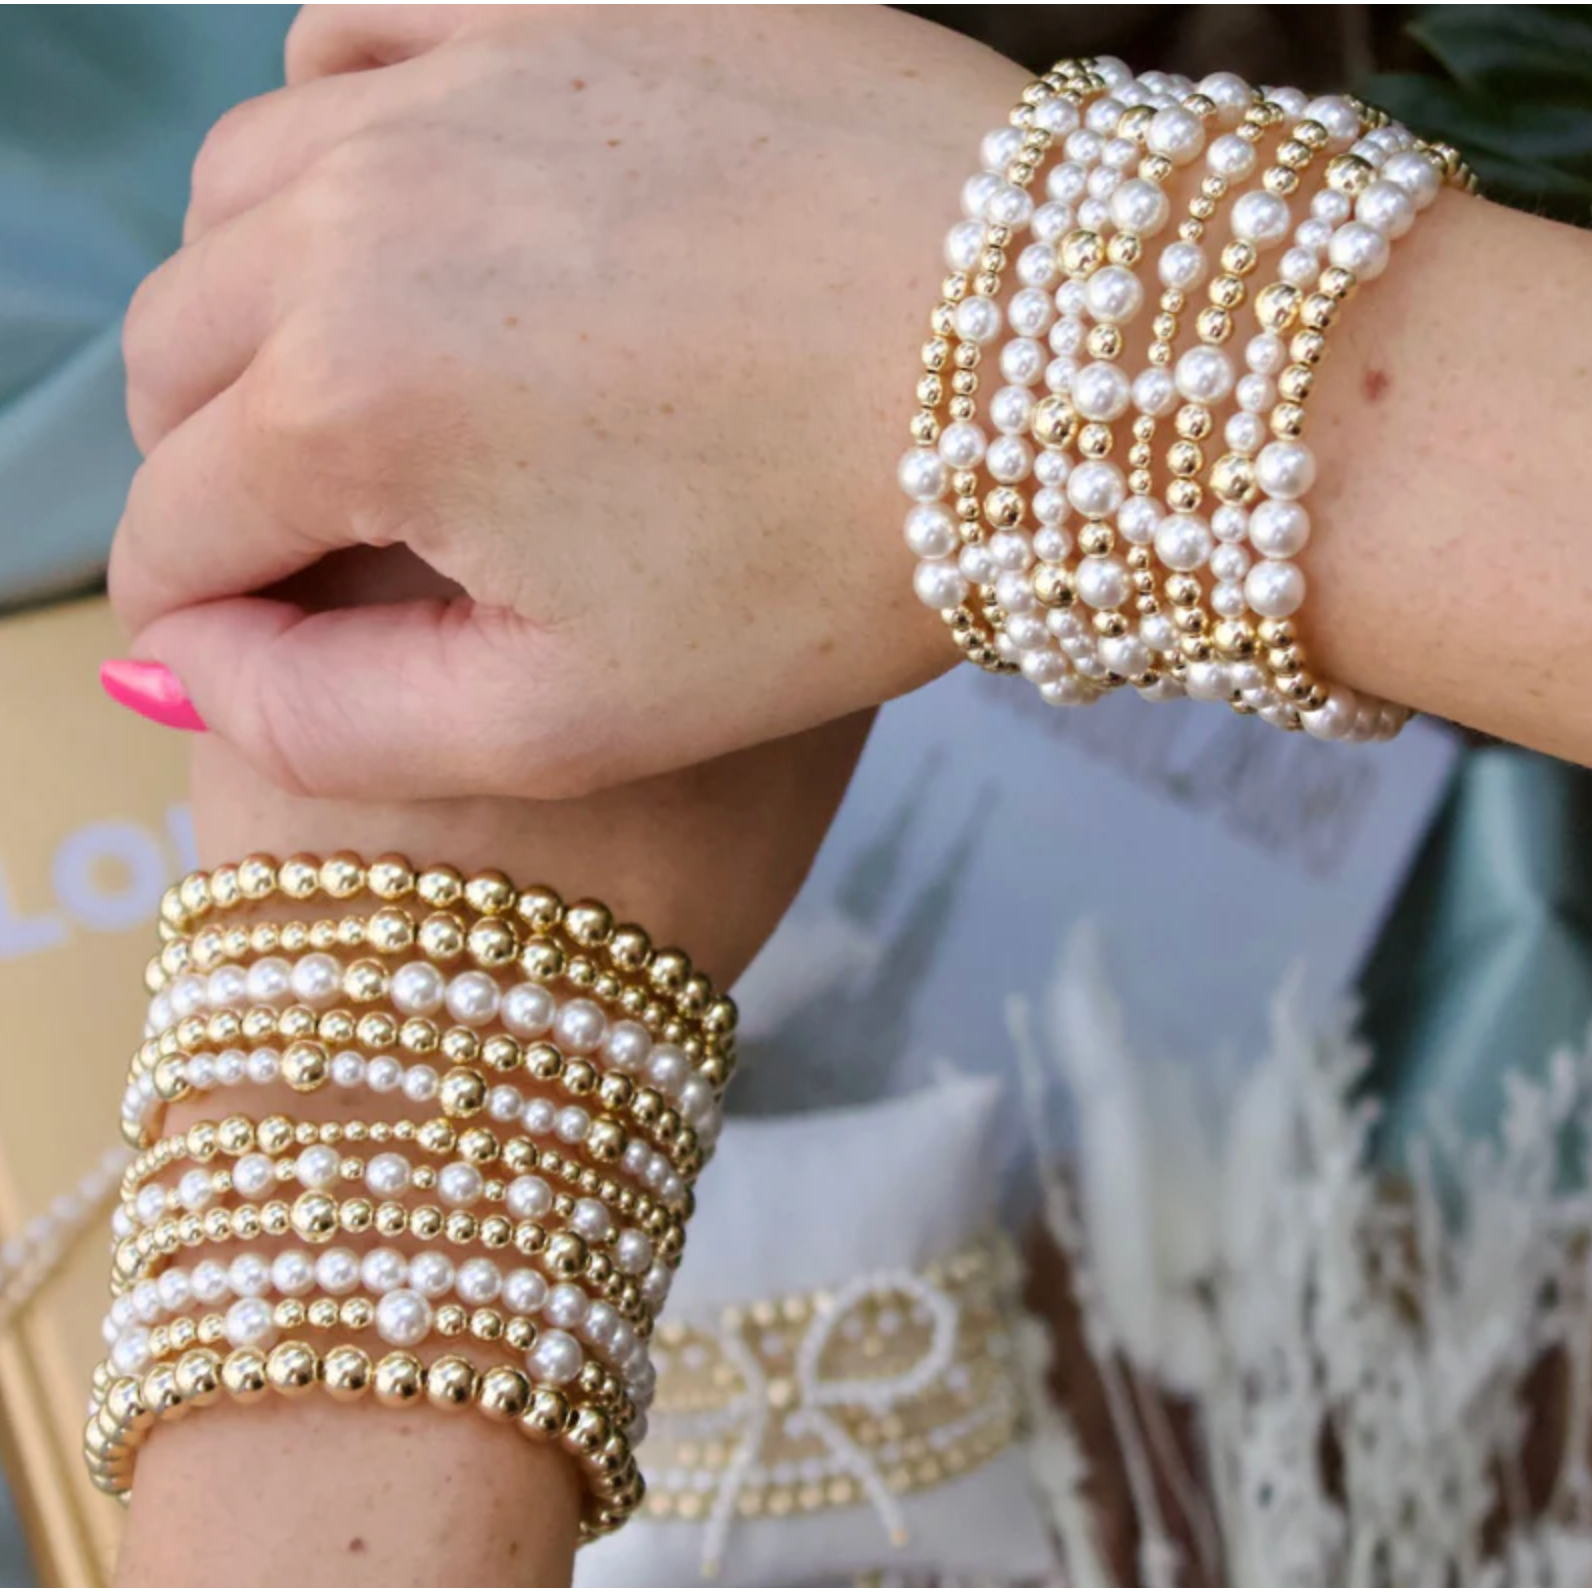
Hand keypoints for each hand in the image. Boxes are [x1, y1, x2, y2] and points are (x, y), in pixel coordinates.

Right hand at [111, 4, 1025, 799]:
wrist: (1061, 373)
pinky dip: (345, 131)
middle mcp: (371, 209)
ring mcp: (470, 77)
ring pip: (249, 192)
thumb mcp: (577, 718)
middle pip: (179, 351)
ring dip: (261, 304)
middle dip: (214, 464)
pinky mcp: (569, 2)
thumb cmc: (833, 566)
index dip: (200, 616)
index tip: (255, 651)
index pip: (180, 525)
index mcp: (358, 401)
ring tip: (365, 393)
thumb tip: (179, 666)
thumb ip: (338, 720)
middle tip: (310, 541)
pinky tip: (416, 211)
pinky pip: (367, 40)